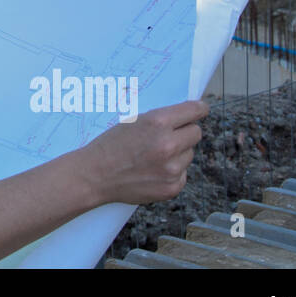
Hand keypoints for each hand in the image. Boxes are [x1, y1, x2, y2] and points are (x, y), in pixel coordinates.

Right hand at [80, 99, 207, 205]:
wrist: (95, 175)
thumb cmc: (110, 145)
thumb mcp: (133, 122)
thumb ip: (161, 120)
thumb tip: (187, 117)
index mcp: (157, 122)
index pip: (194, 111)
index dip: (199, 109)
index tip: (201, 109)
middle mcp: (168, 144)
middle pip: (196, 133)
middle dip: (185, 132)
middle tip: (170, 136)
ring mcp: (172, 168)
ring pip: (189, 154)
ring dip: (178, 153)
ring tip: (154, 157)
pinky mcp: (172, 187)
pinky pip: (183, 173)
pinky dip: (172, 171)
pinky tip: (153, 171)